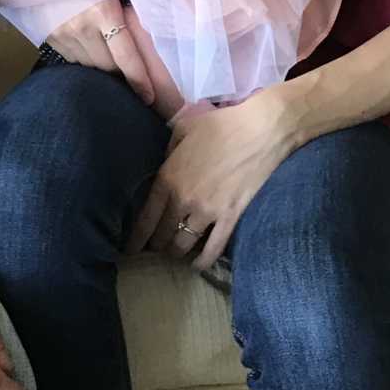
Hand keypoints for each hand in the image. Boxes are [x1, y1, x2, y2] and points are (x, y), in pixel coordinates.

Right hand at [46, 0, 180, 109]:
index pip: (126, 58)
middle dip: (121, 73)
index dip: (139, 80)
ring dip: (101, 67)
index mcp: (103, 12)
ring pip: (89, 66)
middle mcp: (81, 28)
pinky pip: (72, 59)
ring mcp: (62, 34)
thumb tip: (156, 20)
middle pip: (108, 67)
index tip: (149, 98)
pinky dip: (84, 58)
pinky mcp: (49, 36)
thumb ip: (129, 2)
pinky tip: (90, 48)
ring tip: (111, 61)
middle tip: (132, 74)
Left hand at [127, 87, 295, 268]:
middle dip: (156, 244)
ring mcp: (207, 212)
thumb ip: (169, 150)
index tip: (130, 248)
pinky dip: (203, 261)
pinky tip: (197, 264)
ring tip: (175, 253)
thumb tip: (166, 163)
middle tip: (155, 248)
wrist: (259, 131)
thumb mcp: (183, 129)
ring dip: (177, 252)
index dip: (136, 238)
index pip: (145, 218)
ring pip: (184, 244)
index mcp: (168, 177)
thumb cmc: (220, 125)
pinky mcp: (230, 218)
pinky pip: (213, 249)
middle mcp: (183, 199)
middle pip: (162, 234)